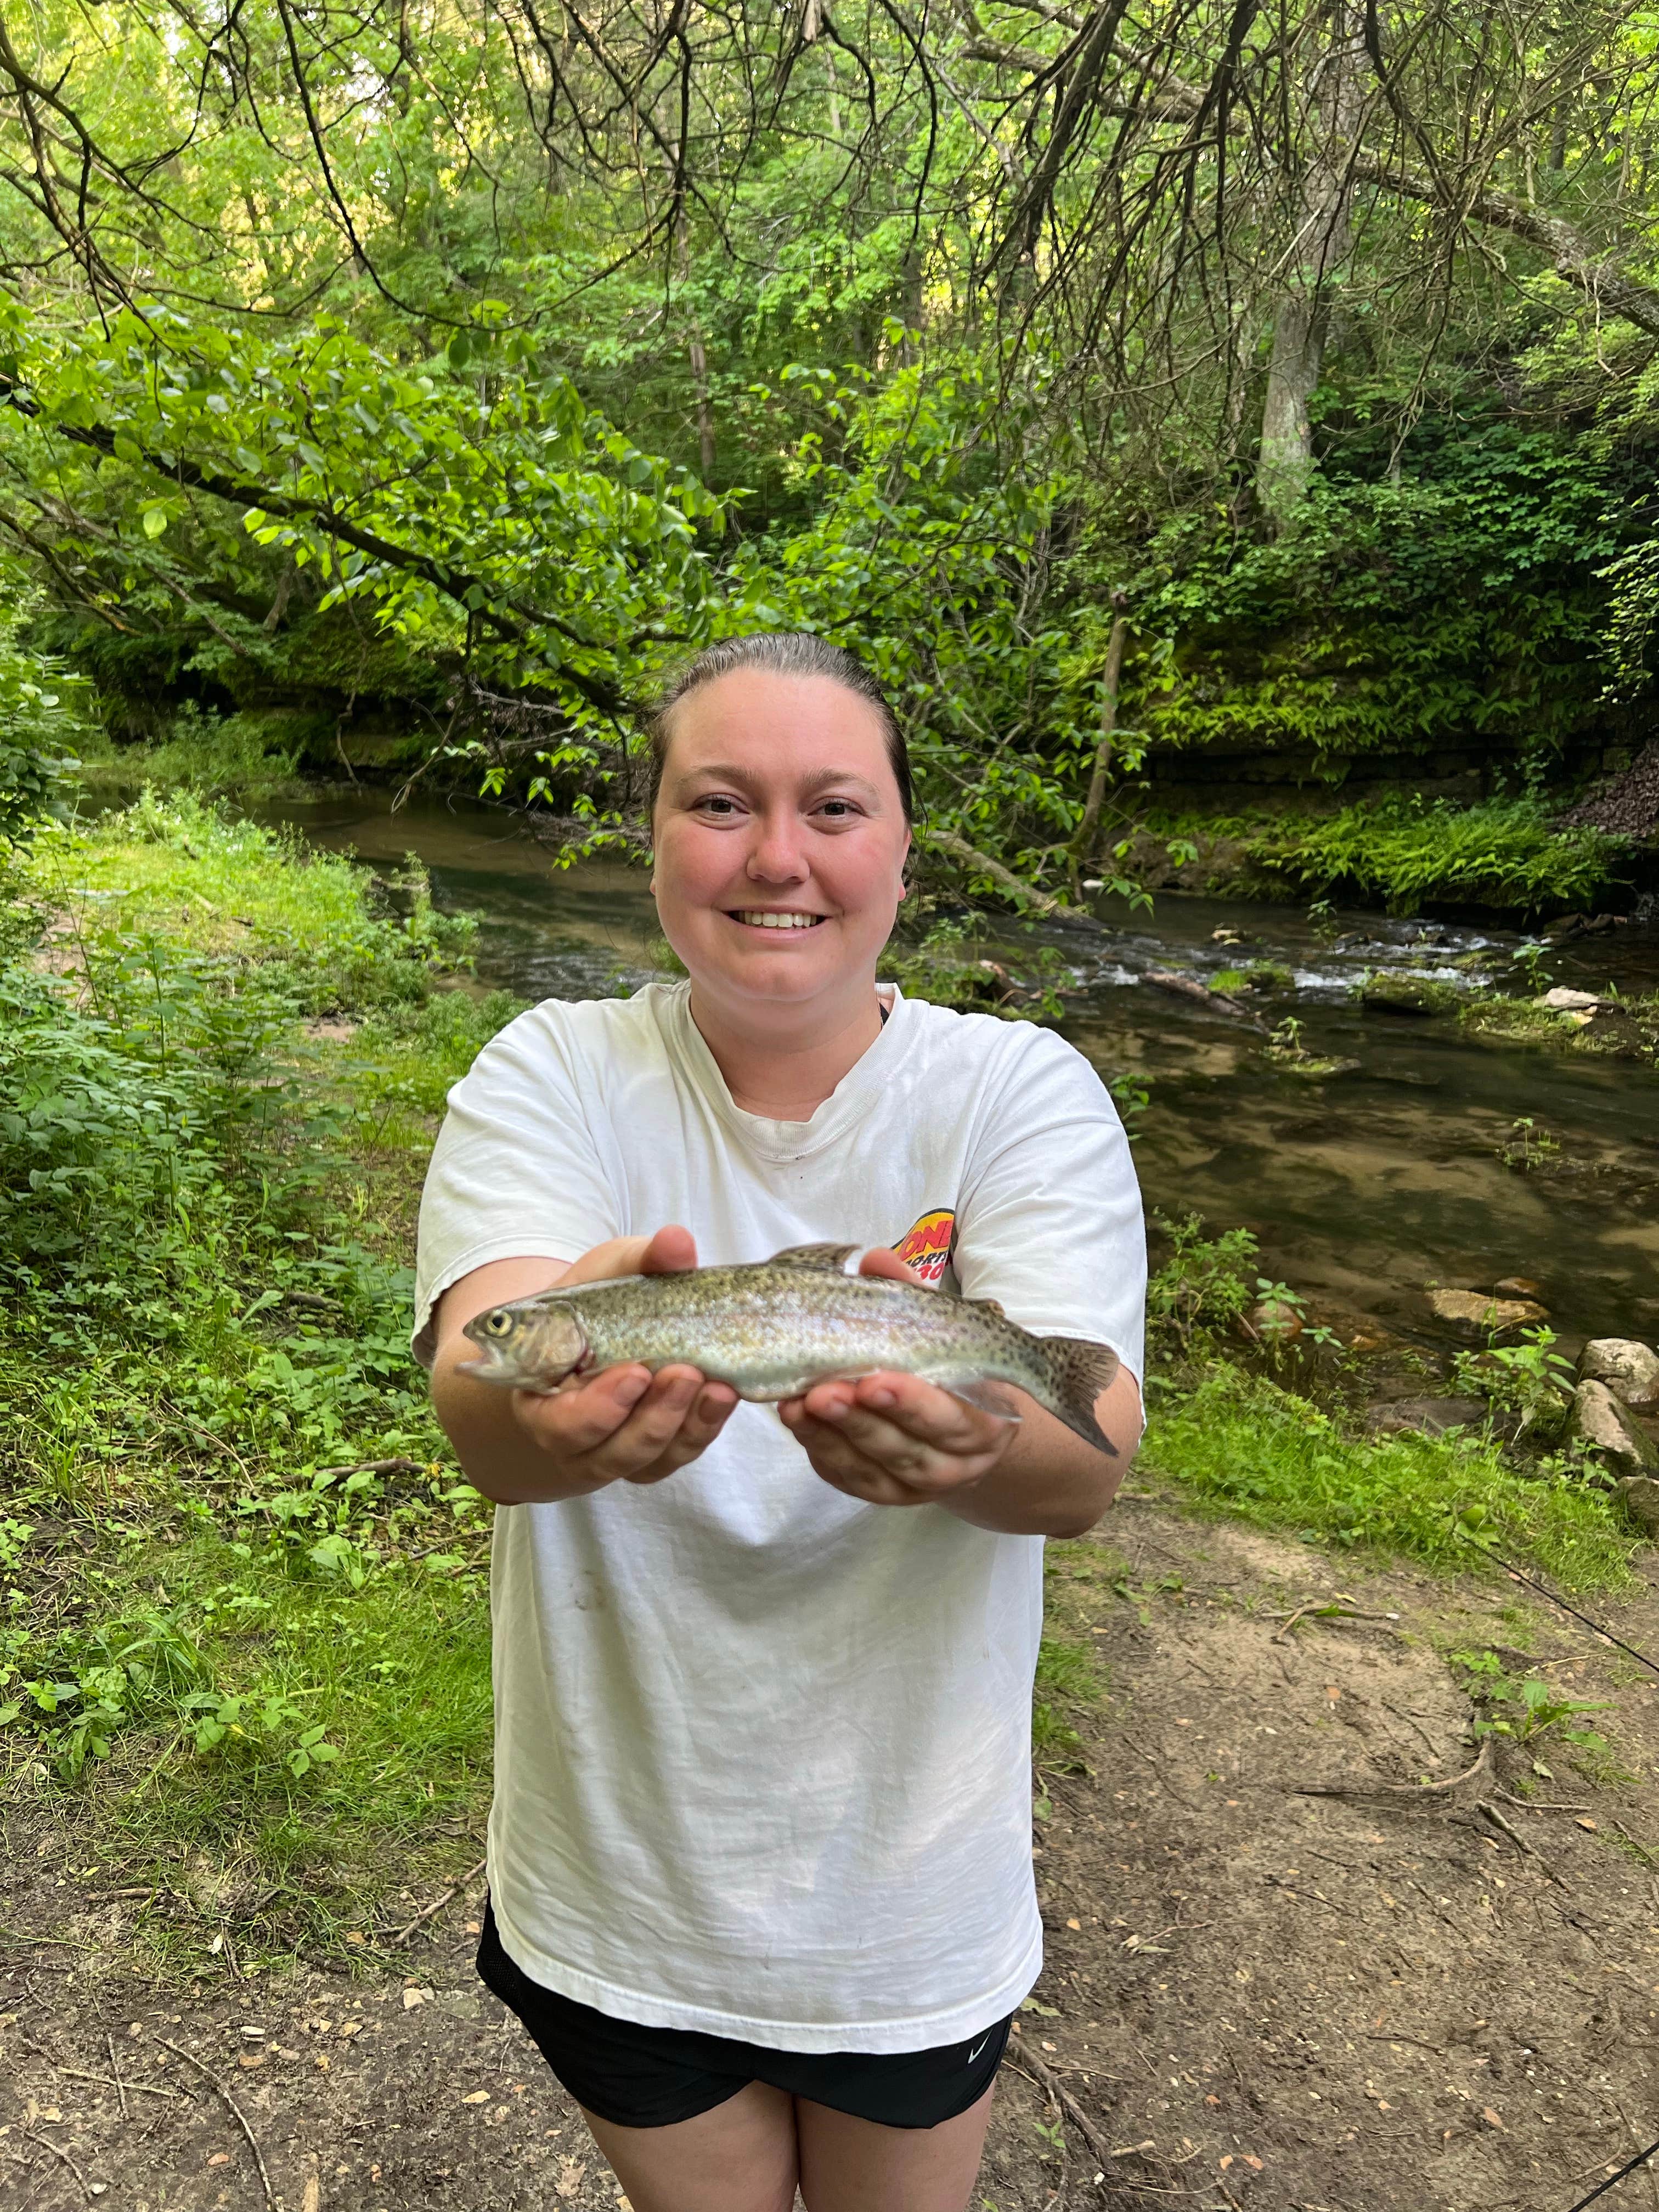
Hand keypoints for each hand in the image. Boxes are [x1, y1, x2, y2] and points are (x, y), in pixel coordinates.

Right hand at [508, 1226, 738, 1487]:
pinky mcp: (656, 1453)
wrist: (608, 1327)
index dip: (597, 1410)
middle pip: (609, 1452)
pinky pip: (678, 1454)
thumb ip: (640, 1259)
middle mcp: (573, 1438)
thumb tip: (676, 1241)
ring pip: (648, 1461)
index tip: (636, 1372)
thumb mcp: (610, 1272)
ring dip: (684, 1426)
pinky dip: (704, 1428)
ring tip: (717, 1387)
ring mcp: (616, 1451)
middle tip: (685, 1373)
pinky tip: (725, 1396)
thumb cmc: (597, 1301)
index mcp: (542, 1398)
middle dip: (652, 1418)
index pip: (558, 1425)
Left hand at [777, 1247, 1020, 1506]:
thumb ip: (910, 1294)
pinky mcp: (878, 1491)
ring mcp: (914, 1484)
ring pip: (871, 1470)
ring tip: (797, 1403)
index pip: (951, 1420)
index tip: (873, 1380)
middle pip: (906, 1451)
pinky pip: (846, 1476)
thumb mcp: (942, 1329)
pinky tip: (796, 1417)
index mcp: (984, 1423)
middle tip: (823, 1392)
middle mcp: (954, 1463)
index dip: (912, 1403)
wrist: (963, 1422)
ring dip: (831, 1437)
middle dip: (861, 1422)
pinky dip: (819, 1448)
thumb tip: (875, 1260)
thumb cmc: (950, 1365)